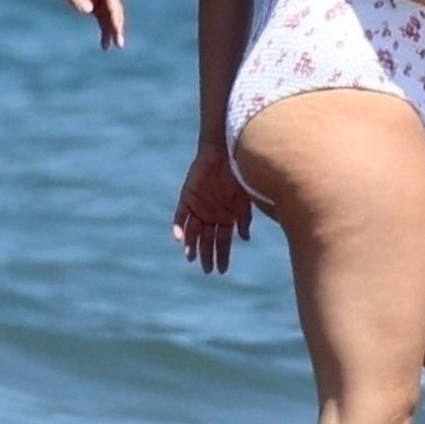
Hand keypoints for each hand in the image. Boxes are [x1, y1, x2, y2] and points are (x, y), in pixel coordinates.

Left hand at [25, 0, 124, 48]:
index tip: (116, 30)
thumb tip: (90, 11)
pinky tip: (102, 40)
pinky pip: (99, 13)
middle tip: (118, 44)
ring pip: (107, 11)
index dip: (115, 14)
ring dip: (109, 28)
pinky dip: (102, 25)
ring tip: (107, 47)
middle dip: (116, 24)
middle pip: (112, 5)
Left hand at [172, 142, 252, 273]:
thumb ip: (244, 218)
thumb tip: (245, 239)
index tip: (222, 270)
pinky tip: (181, 240)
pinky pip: (180, 217)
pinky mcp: (186, 198)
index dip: (223, 255)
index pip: (223, 241)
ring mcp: (198, 207)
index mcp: (226, 217)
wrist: (225, 152)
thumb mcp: (244, 199)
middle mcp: (211, 214)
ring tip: (191, 258)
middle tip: (207, 270)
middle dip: (207, 255)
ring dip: (192, 245)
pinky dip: (179, 228)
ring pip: (193, 231)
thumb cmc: (238, 174)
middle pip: (208, 240)